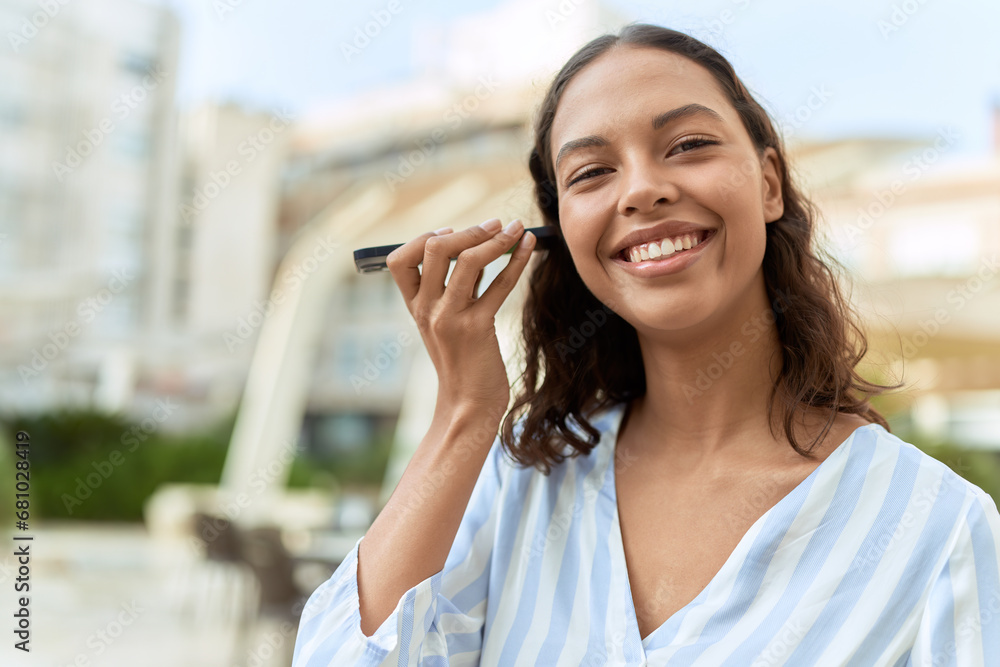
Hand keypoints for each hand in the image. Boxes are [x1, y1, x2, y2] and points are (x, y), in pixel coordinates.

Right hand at [386, 218, 535, 414]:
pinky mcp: (478, 328)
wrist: (469, 405)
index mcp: (415, 307)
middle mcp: (427, 310)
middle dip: (468, 230)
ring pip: (468, 260)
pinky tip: (528, 246)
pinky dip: (517, 260)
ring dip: (495, 239)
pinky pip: (499, 284)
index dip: (424, 238)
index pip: (400, 260)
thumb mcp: (449, 322)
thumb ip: (456, 287)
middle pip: (435, 249)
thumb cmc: (464, 361)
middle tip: (494, 224)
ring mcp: (450, 318)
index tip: (451, 231)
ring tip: (514, 228)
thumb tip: (476, 246)